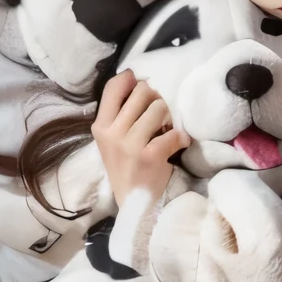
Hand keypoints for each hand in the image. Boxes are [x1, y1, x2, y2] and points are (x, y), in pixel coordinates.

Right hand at [92, 70, 189, 205]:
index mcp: (100, 126)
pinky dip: (181, 137)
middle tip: (159, 114)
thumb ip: (119, 112)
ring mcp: (129, 145)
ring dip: (169, 117)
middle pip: (141, 92)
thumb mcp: (112, 139)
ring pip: (158, 108)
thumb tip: (134, 78)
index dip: (131, 79)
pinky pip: (172, 133)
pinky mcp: (149, 156)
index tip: (141, 84)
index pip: (113, 87)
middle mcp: (112, 133)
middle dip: (156, 99)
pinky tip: (179, 143)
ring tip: (167, 130)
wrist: (134, 203)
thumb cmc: (126, 166)